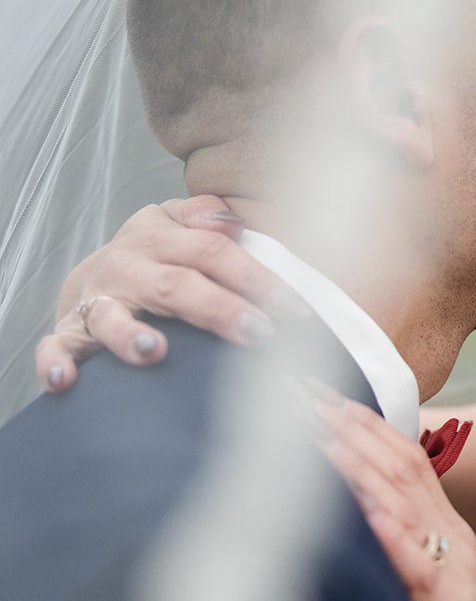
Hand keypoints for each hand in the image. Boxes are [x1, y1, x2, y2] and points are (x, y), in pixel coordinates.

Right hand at [35, 196, 309, 392]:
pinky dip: (56, 364)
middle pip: (175, 285)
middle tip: (259, 333)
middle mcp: (125, 265)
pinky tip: (65, 382)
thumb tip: (232, 222)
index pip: (213, 252)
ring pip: (112, 316)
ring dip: (132, 335)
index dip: (256, 278)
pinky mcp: (68, 335)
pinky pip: (55, 348)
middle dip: (219, 310)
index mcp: (158, 236)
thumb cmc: (156, 259)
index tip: (294, 309)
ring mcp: (94, 300)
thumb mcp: (180, 228)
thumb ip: (207, 218)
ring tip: (156, 352)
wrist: (91, 280)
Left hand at [302, 386, 475, 600]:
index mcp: (440, 536)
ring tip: (312, 425)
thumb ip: (386, 556)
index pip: (396, 455)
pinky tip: (361, 511)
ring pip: (405, 504)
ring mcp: (456, 583)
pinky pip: (421, 573)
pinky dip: (392, 537)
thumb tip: (337, 519)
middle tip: (290, 382)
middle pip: (396, 463)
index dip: (352, 414)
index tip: (302, 382)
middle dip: (342, 419)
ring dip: (357, 461)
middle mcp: (450, 545)